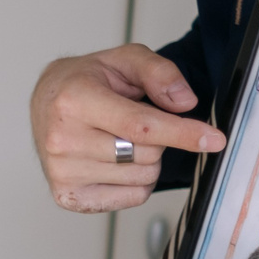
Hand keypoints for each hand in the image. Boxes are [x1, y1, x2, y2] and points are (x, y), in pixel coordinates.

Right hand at [31, 45, 225, 212]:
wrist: (44, 102)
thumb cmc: (85, 81)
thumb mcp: (123, 59)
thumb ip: (159, 72)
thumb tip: (185, 103)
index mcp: (74, 101)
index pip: (140, 126)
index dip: (182, 132)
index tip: (213, 140)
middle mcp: (62, 140)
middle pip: (146, 154)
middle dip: (157, 138)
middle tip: (132, 121)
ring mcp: (62, 172)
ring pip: (142, 177)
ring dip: (146, 160)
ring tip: (120, 140)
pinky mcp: (67, 196)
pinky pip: (130, 198)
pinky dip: (135, 181)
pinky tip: (114, 163)